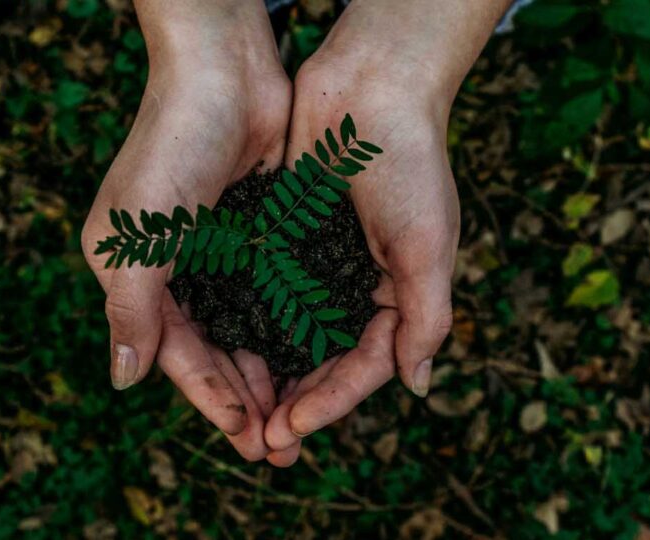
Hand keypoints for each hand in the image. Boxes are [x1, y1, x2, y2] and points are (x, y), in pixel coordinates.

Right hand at [80, 0, 289, 460]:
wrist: (224, 71)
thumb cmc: (171, 146)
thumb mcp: (138, 235)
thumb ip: (131, 310)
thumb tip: (122, 381)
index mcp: (133, 273)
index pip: (173, 352)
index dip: (208, 396)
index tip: (246, 433)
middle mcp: (173, 268)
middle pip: (212, 349)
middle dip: (244, 398)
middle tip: (279, 445)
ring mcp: (217, 251)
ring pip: (245, 329)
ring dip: (269, 372)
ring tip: (300, 414)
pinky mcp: (256, 232)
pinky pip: (272, 294)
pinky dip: (288, 328)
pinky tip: (313, 357)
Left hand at [263, 0, 508, 464]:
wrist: (371, 87)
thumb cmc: (410, 164)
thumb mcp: (428, 245)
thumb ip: (426, 317)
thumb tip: (417, 386)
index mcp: (397, 294)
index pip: (364, 365)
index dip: (331, 401)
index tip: (293, 426)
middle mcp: (356, 287)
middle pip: (323, 362)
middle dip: (296, 402)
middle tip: (261, 441)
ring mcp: (319, 265)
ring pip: (289, 336)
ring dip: (268, 375)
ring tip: (239, 412)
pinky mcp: (285, 239)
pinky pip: (264, 292)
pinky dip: (247, 323)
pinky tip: (221, 350)